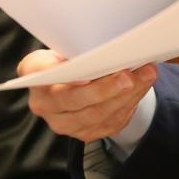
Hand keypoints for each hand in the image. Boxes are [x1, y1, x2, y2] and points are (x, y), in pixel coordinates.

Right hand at [22, 50, 156, 141]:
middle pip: (75, 101)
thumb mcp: (66, 44)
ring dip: (126, 95)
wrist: (73, 77)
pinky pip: (110, 122)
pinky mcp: (84, 133)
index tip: (85, 76)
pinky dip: (130, 103)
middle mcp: (43, 104)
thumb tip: (110, 45)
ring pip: (96, 115)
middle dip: (105, 89)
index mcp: (33, 75)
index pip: (43, 76)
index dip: (64, 78)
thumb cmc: (70, 55)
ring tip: (145, 75)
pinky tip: (142, 87)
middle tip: (128, 76)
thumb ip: (78, 47)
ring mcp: (63, 123)